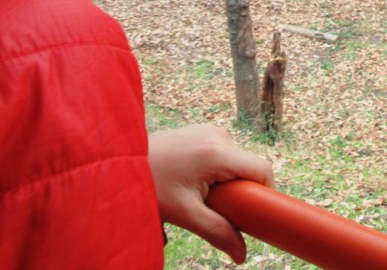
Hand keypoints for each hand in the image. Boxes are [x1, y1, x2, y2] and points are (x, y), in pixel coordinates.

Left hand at [149, 124, 273, 262]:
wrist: (120, 161)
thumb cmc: (150, 185)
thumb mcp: (185, 214)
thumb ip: (217, 232)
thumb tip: (242, 256)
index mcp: (217, 152)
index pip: (262, 169)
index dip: (266, 192)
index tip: (257, 213)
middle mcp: (218, 135)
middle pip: (248, 167)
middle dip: (240, 191)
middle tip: (217, 208)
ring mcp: (210, 130)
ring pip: (236, 161)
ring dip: (227, 181)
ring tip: (199, 194)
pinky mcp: (202, 131)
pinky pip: (224, 153)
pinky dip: (218, 170)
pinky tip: (194, 181)